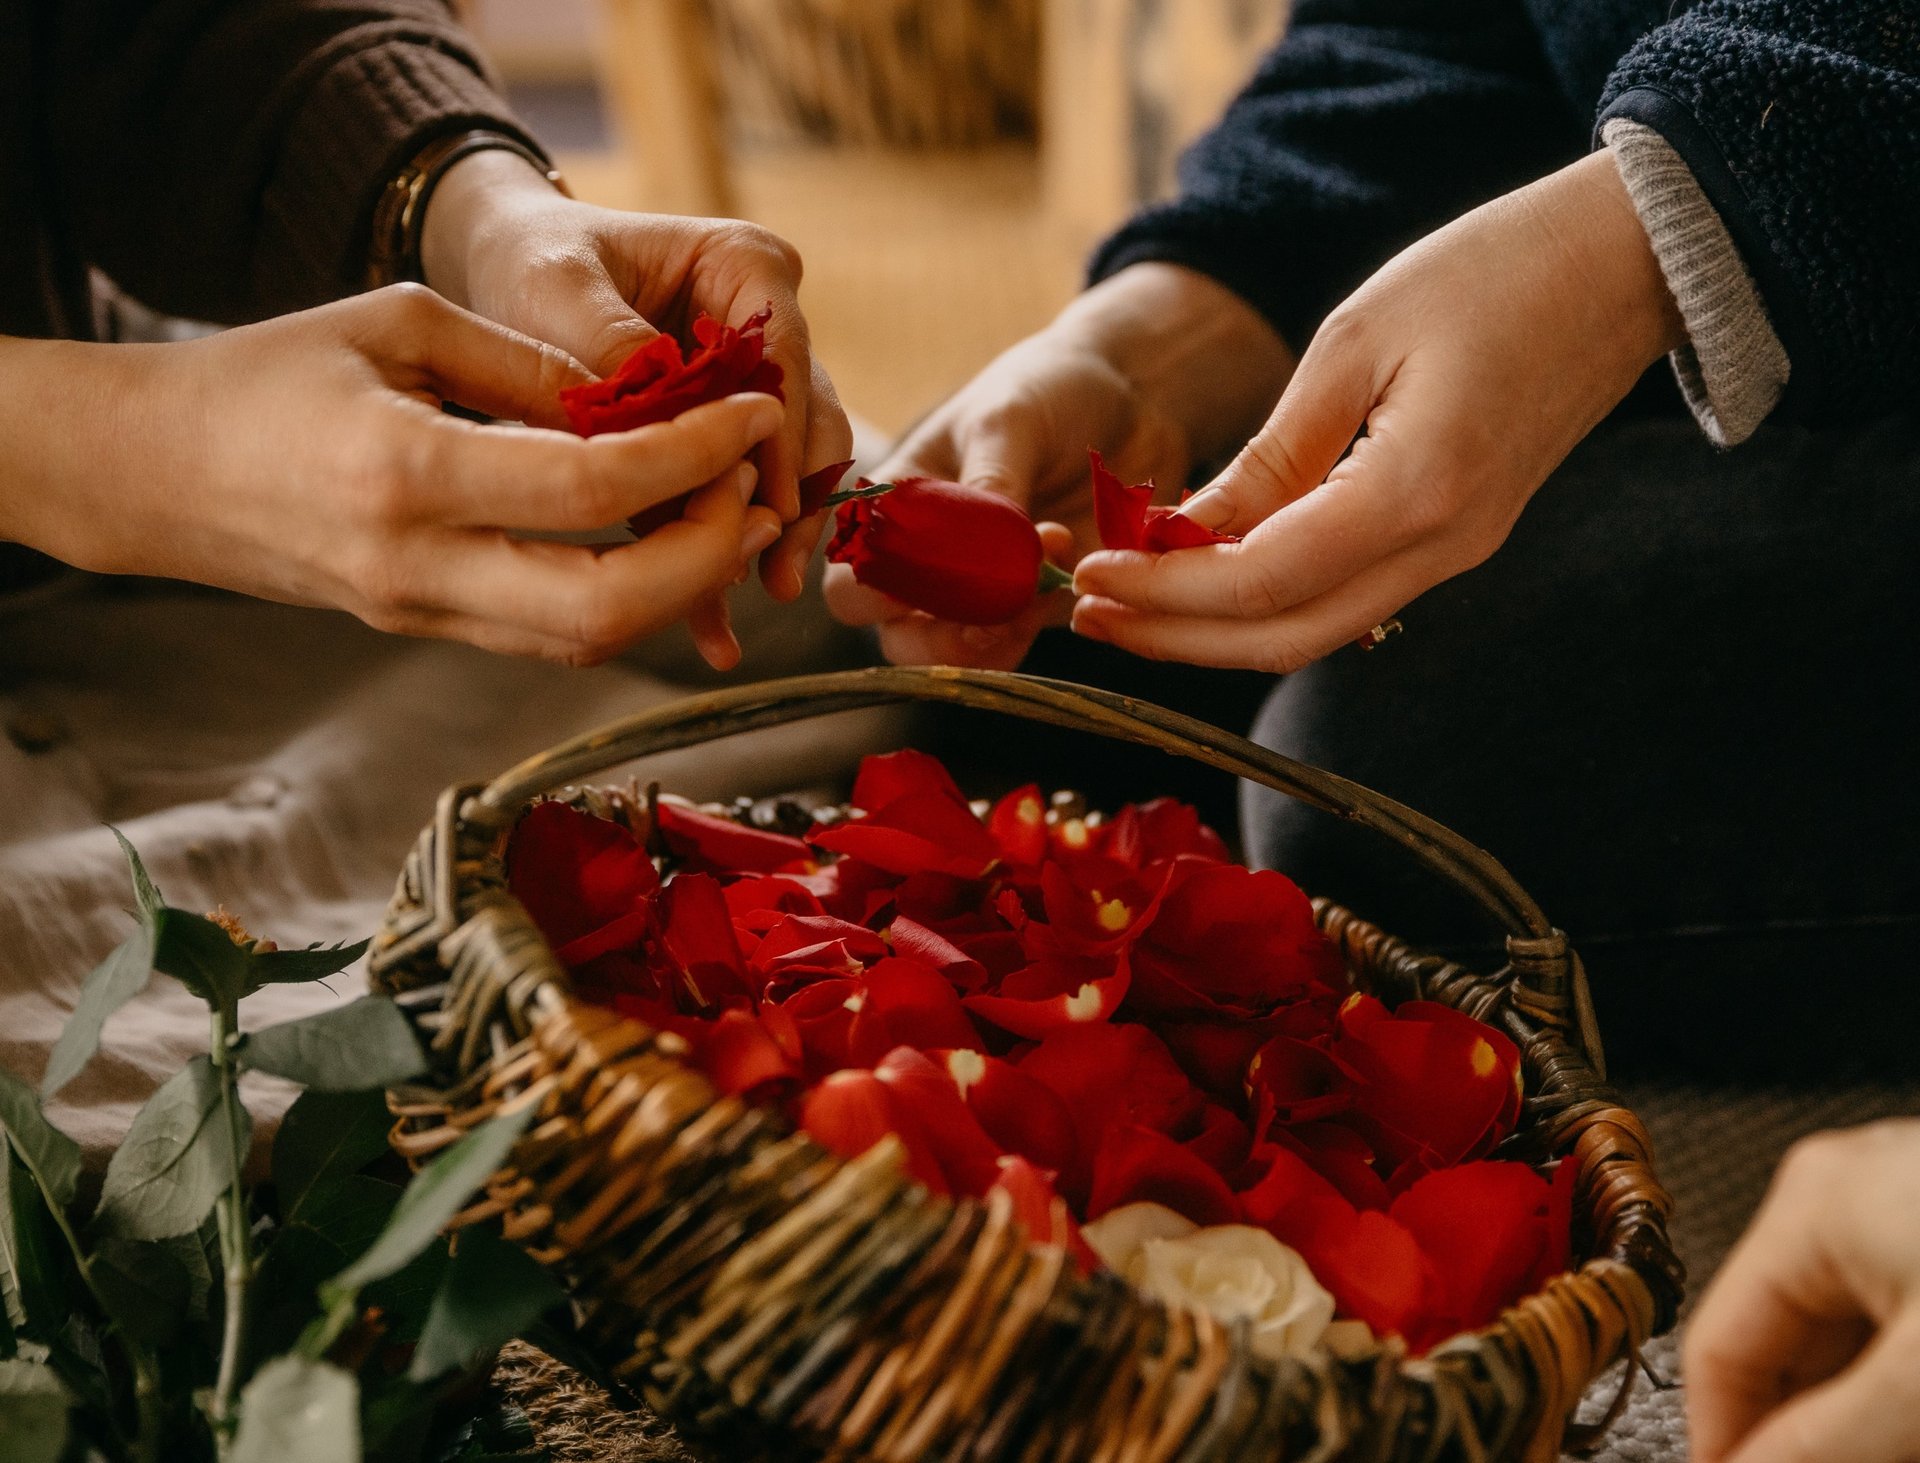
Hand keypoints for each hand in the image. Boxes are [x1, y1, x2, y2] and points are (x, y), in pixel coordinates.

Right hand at [0, 286, 784, 664]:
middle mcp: (418, 568)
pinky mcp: (427, 631)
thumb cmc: (270, 375)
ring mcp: (421, 615)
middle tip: (750, 490)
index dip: (695, 456)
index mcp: (407, 474)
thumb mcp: (399, 322)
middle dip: (707, 555)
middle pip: (609, 609)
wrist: (158, 472)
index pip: (594, 486)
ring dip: (678, 588)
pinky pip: (551, 636)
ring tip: (722, 515)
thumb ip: (529, 366)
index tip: (750, 416)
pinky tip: (658, 541)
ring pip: (588, 643)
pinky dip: (624, 597)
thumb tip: (648, 401)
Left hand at [420, 150, 852, 661]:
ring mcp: (750, 385)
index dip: (781, 435)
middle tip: (774, 569)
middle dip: (792, 499)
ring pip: (786, 468)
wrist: (503, 272)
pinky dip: (718, 556)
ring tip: (747, 596)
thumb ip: (613, 347)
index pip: (784, 357)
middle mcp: (766, 323)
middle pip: (808, 420)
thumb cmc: (533, 259)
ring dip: (765, 536)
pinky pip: (733, 500)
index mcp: (746, 266)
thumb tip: (659, 430)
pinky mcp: (721, 436)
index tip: (768, 503)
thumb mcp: (555, 288)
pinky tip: (711, 628)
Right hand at [823, 262, 1290, 667]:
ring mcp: (985, 584)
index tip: (925, 579)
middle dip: (942, 638)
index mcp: (897, 507)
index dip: (871, 596)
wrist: (1130, 388)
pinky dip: (1045, 618)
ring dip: (1002, 631)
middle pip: (901, 637)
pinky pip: (1028, 636)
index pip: (851, 577)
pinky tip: (1074, 564)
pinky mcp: (1040, 597)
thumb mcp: (1010, 420)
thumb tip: (978, 550)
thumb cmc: (1048, 386)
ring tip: (1046, 572)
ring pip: (964, 650)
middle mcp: (930, 557)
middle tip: (993, 612)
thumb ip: (990, 483)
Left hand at [1072, 150, 1684, 670]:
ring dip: (1213, 630)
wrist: (1626, 264)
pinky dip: (1265, 599)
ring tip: (1126, 603)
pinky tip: (1204, 573)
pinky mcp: (1456, 540)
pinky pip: (1345, 597)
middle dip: (1175, 637)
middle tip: (1088, 613)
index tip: (1092, 577)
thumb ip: (1270, 455)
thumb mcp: (1354, 341)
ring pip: (1314, 631)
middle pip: (1284, 638)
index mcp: (1417, 492)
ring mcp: (1457, 554)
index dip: (1166, 593)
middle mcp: (1443, 547)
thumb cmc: (1493, 270)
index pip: (1262, 582)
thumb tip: (1185, 535)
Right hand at [1687, 1120, 1919, 1462]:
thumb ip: (1826, 1441)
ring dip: (1859, 1416)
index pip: (1715, 1348)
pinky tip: (1911, 1420)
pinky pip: (1895, 1320)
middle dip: (1800, 1432)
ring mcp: (1902, 1206)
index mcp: (1807, 1204)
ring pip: (1847, 1340)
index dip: (1720, 1441)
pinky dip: (1898, 1383)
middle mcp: (1844, 1191)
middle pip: (1785, 1347)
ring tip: (1885, 1443)